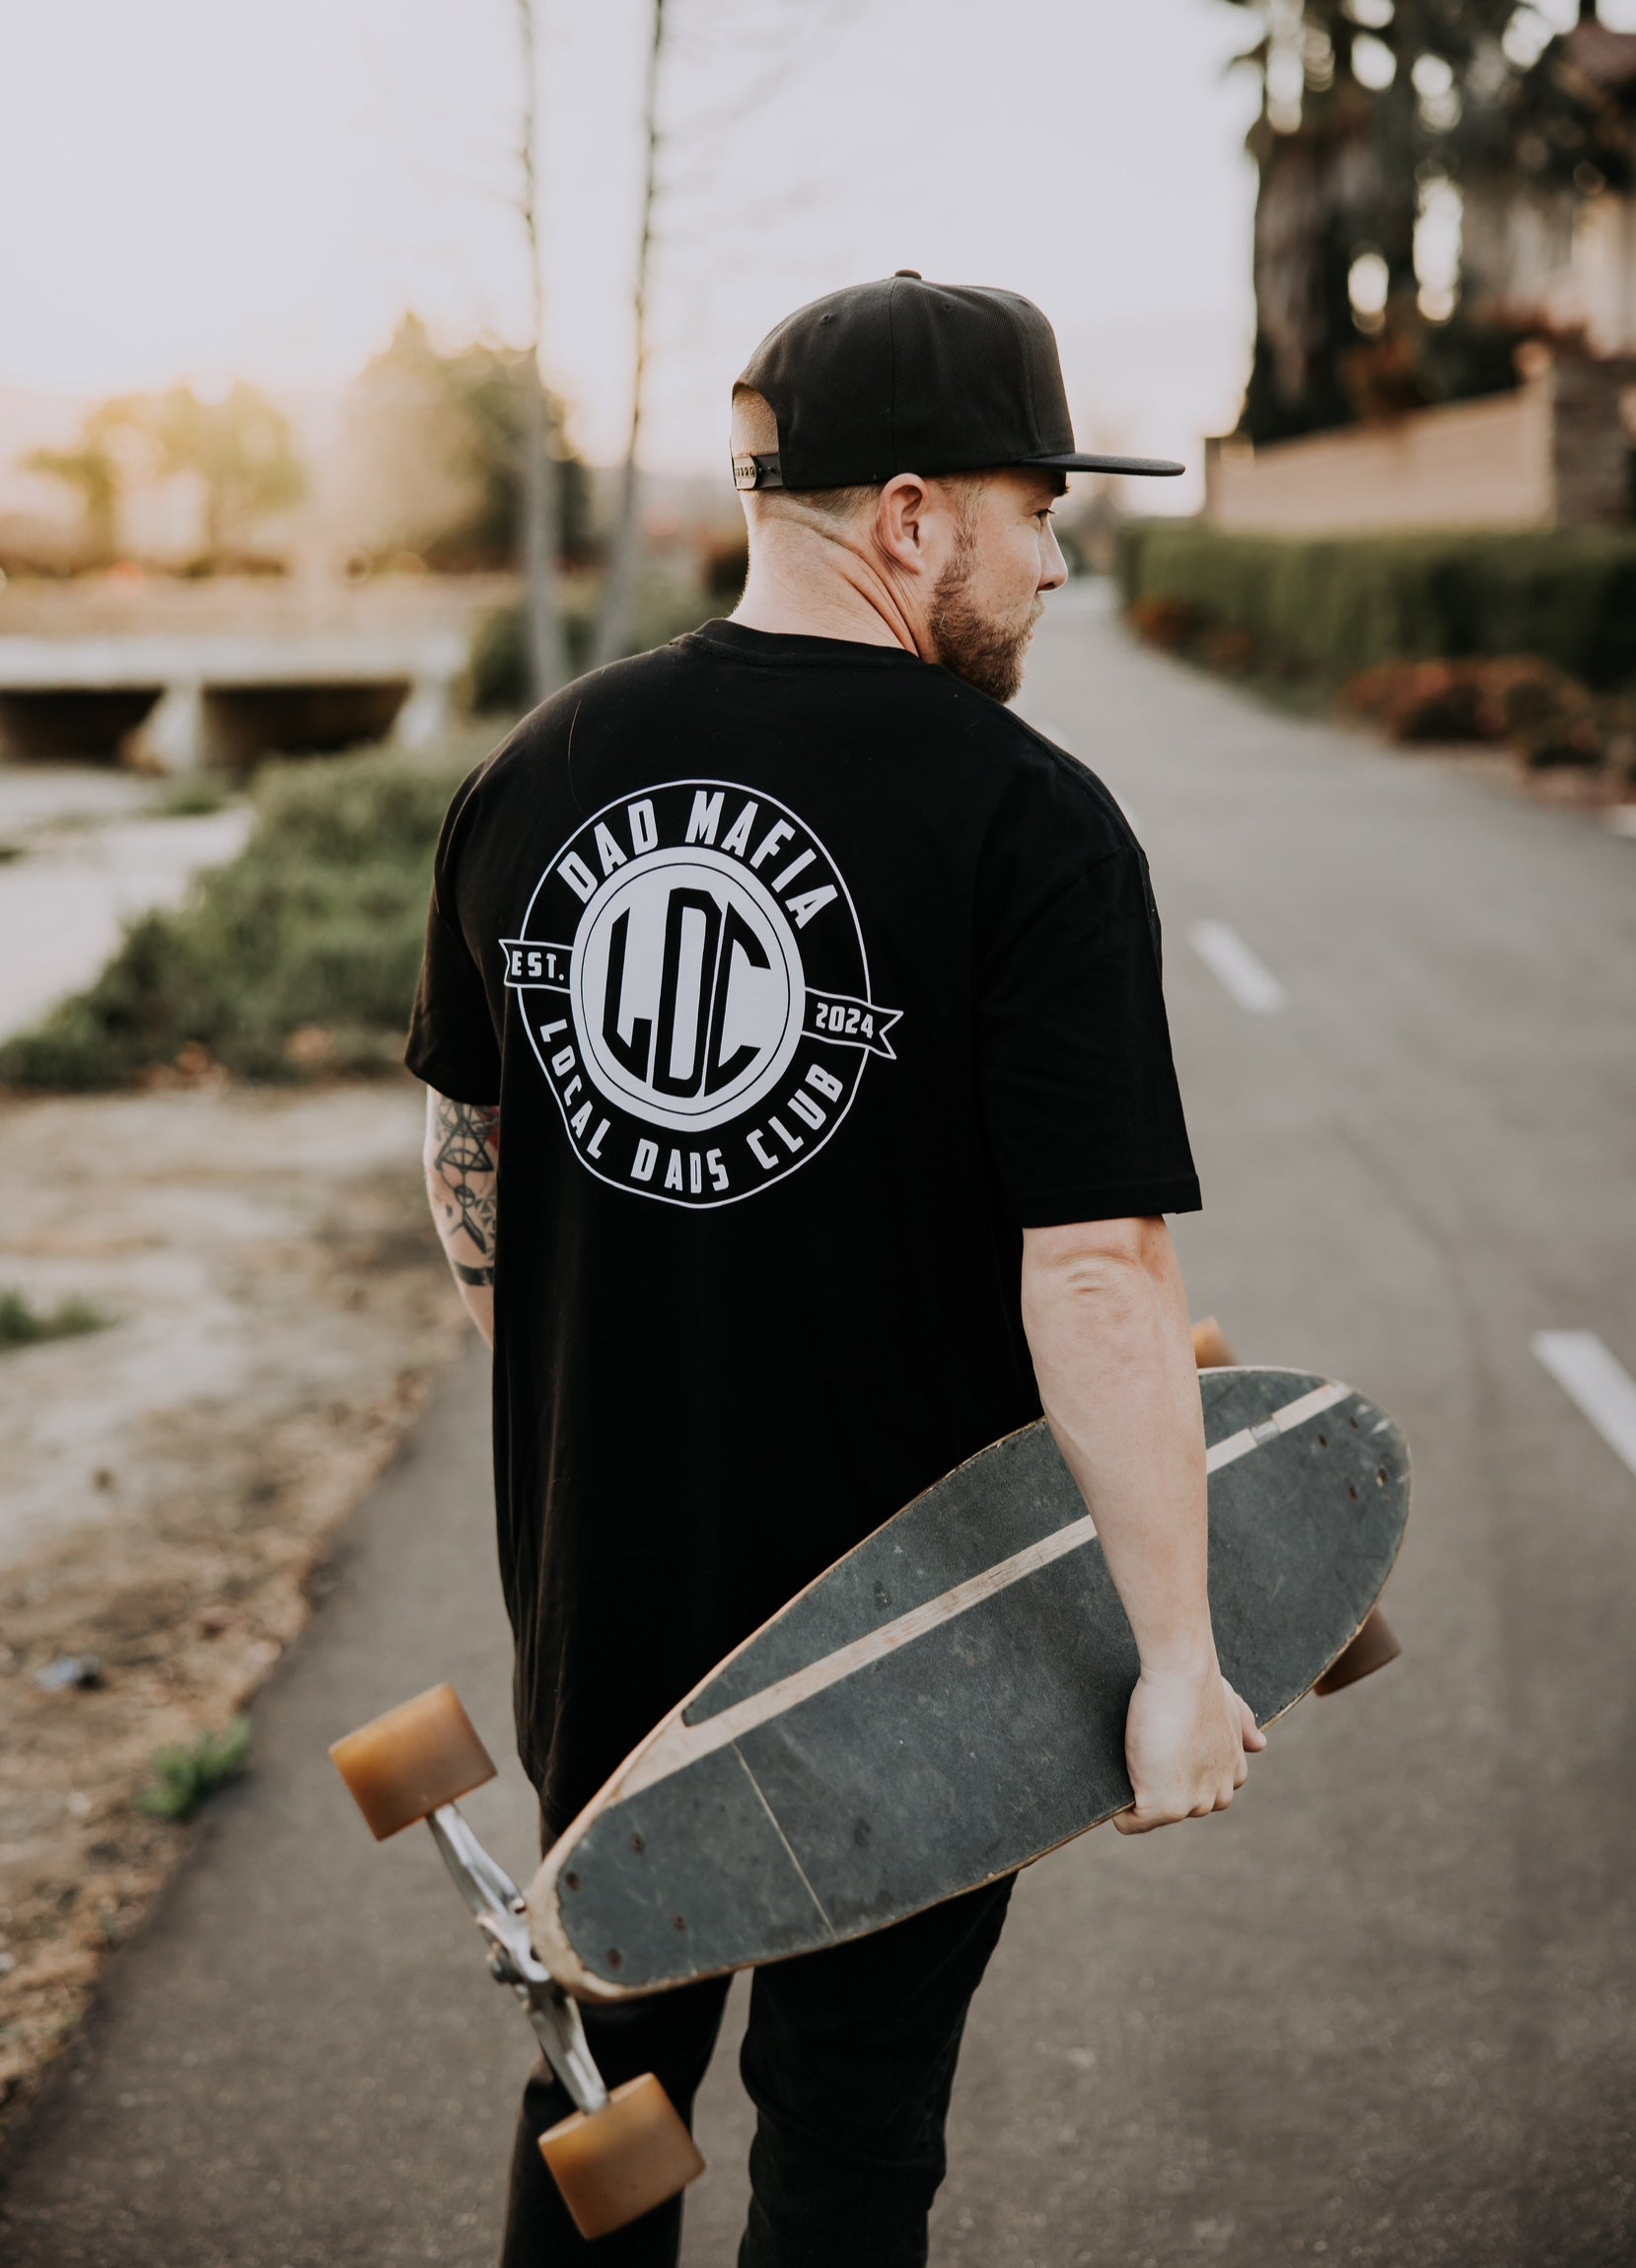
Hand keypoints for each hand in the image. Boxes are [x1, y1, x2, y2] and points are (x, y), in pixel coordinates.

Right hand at [1113, 1662, 1265, 1836]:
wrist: (1182, 1676)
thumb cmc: (1201, 1684)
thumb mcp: (1230, 1705)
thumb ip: (1244, 1728)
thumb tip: (1259, 1744)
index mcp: (1232, 1773)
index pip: (1200, 1790)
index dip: (1177, 1772)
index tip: (1164, 1747)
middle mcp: (1219, 1794)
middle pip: (1178, 1806)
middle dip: (1158, 1785)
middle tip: (1150, 1746)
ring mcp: (1193, 1803)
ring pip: (1155, 1814)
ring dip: (1139, 1793)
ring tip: (1137, 1756)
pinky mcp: (1165, 1806)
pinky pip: (1131, 1822)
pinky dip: (1119, 1811)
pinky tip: (1114, 1788)